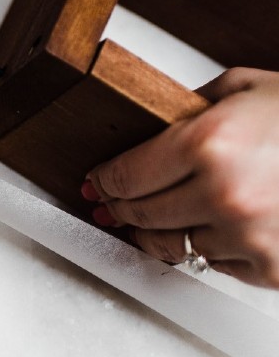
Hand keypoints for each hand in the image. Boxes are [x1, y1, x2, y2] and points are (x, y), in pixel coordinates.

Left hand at [83, 67, 278, 287]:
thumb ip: (189, 104)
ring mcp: (250, 237)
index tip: (95, 181)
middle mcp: (225, 195)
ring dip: (151, 233)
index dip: (103, 179)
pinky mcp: (272, 268)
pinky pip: (213, 265)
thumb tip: (150, 122)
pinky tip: (202, 229)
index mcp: (209, 144)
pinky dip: (202, 248)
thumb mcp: (243, 87)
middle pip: (140, 213)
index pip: (126, 174)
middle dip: (116, 207)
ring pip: (170, 246)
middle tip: (107, 203)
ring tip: (142, 222)